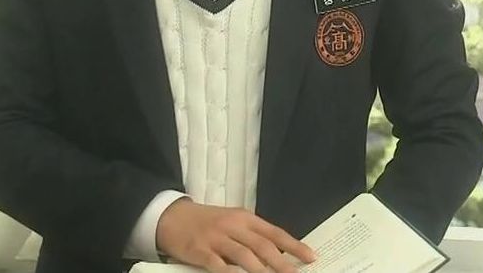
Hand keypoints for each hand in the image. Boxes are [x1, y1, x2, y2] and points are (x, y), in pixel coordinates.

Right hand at [155, 198, 316, 272]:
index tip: (310, 257)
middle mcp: (233, 225)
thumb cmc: (207, 222)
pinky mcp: (200, 250)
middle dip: (282, 262)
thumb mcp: (232, 222)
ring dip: (261, 270)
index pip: (274, 233)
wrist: (172, 216)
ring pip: (243, 255)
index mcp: (245, 218)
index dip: (294, 245)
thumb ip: (252, 236)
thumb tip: (278, 254)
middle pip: (262, 245)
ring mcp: (216, 238)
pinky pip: (217, 264)